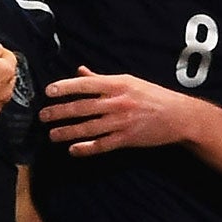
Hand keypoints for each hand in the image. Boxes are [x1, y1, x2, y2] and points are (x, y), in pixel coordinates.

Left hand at [42, 67, 200, 154]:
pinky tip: (73, 150)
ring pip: (89, 127)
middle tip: (43, 116)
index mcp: (117, 84)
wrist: (178, 115)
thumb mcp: (129, 81)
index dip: (65, 87)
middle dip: (60, 112)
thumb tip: (80, 71)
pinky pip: (102, 144)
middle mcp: (118, 102)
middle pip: (82, 107)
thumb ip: (101, 79)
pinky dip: (86, 148)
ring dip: (68, 131)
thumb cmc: (152, 96)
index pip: (85, 84)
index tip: (49, 92)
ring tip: (52, 135)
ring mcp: (122, 121)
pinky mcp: (127, 139)